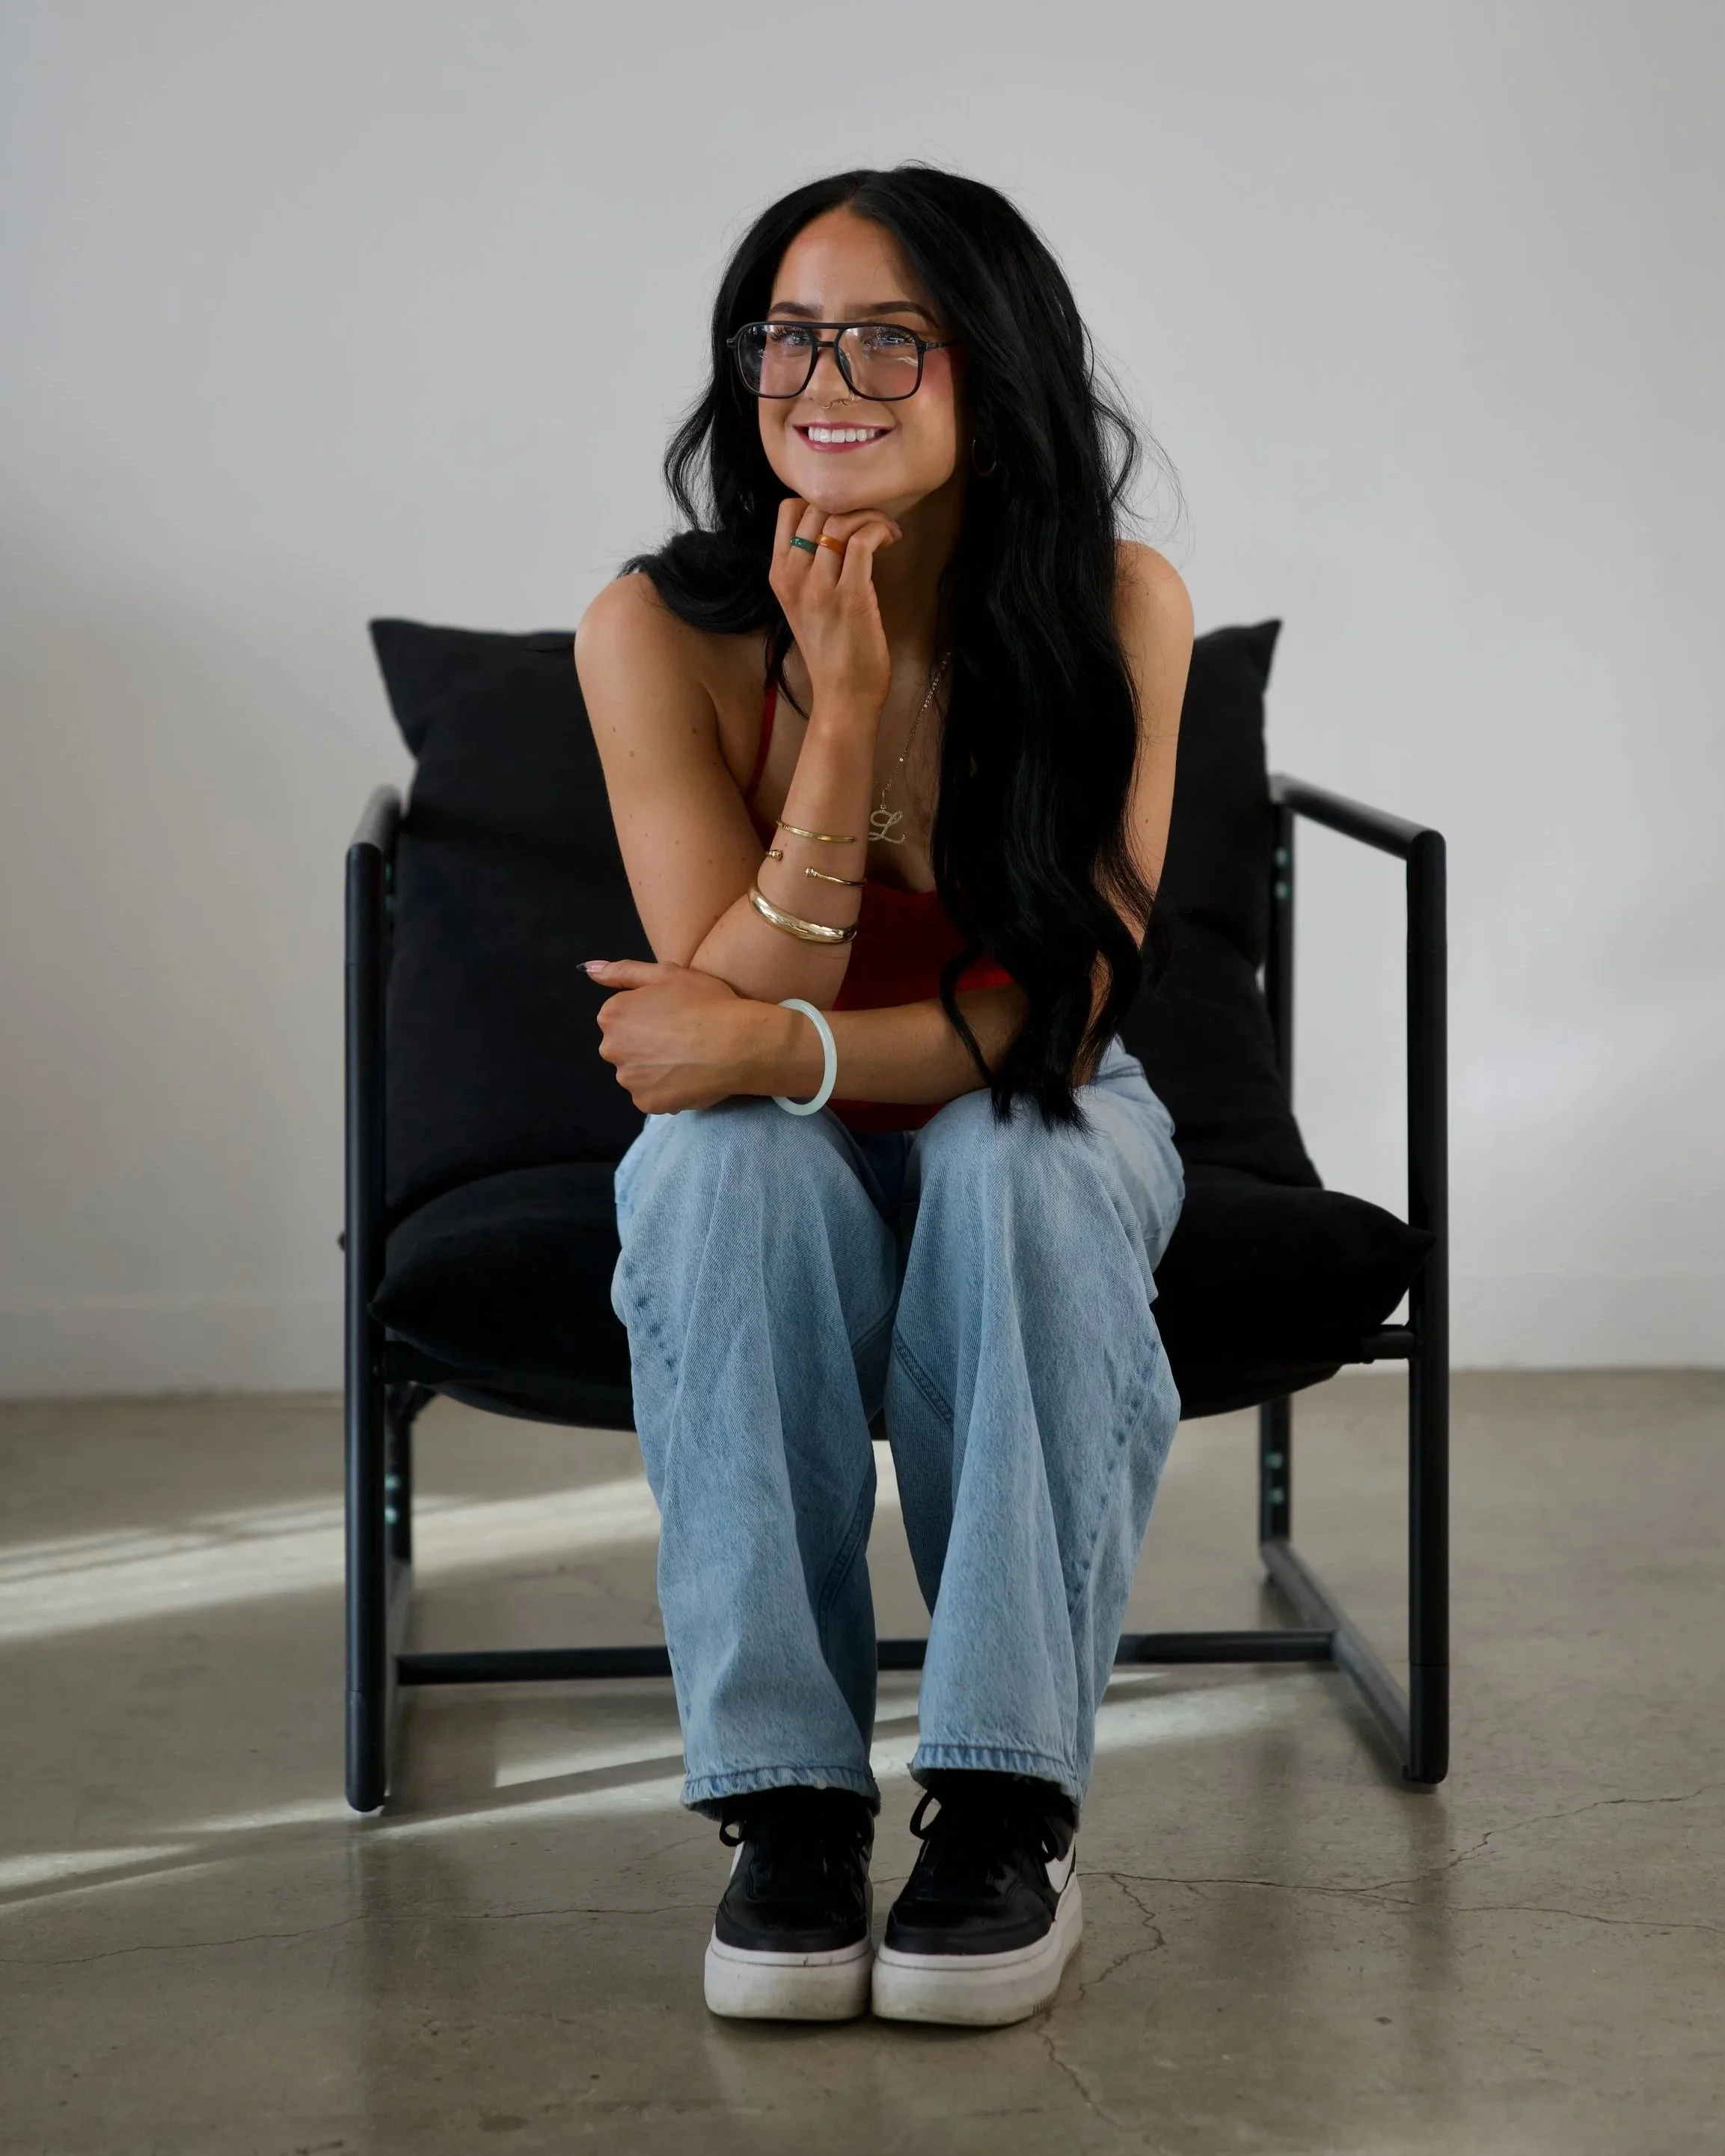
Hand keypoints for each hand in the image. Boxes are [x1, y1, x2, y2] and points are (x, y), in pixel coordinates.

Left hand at [587, 959, 789, 1112]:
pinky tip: (689, 1076)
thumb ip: (622, 972)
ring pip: (638, 1073)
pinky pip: (652, 1095)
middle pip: (624, 1047)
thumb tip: (588, 969)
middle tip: (681, 1037)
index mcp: (612, 1015)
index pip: (620, 1018)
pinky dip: (666, 1089)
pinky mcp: (647, 1104)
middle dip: (645, 1044)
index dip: (648, 1016)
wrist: (737, 1043)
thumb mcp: (666, 973)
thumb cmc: (704, 1002)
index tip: (672, 1016)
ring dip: (655, 1069)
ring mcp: (629, 1080)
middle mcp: (611, 1049)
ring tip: (687, 1058)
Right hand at [768, 497, 901, 719]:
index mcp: (779, 574)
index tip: (846, 517)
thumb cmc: (829, 652)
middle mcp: (793, 576)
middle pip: (817, 507)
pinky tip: (890, 541)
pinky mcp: (851, 596)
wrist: (842, 696)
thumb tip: (834, 529)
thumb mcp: (803, 605)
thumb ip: (809, 568)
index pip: (789, 510)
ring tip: (886, 532)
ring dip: (871, 516)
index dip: (821, 502)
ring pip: (841, 520)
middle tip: (873, 522)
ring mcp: (820, 587)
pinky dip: (880, 531)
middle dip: (852, 505)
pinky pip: (863, 541)